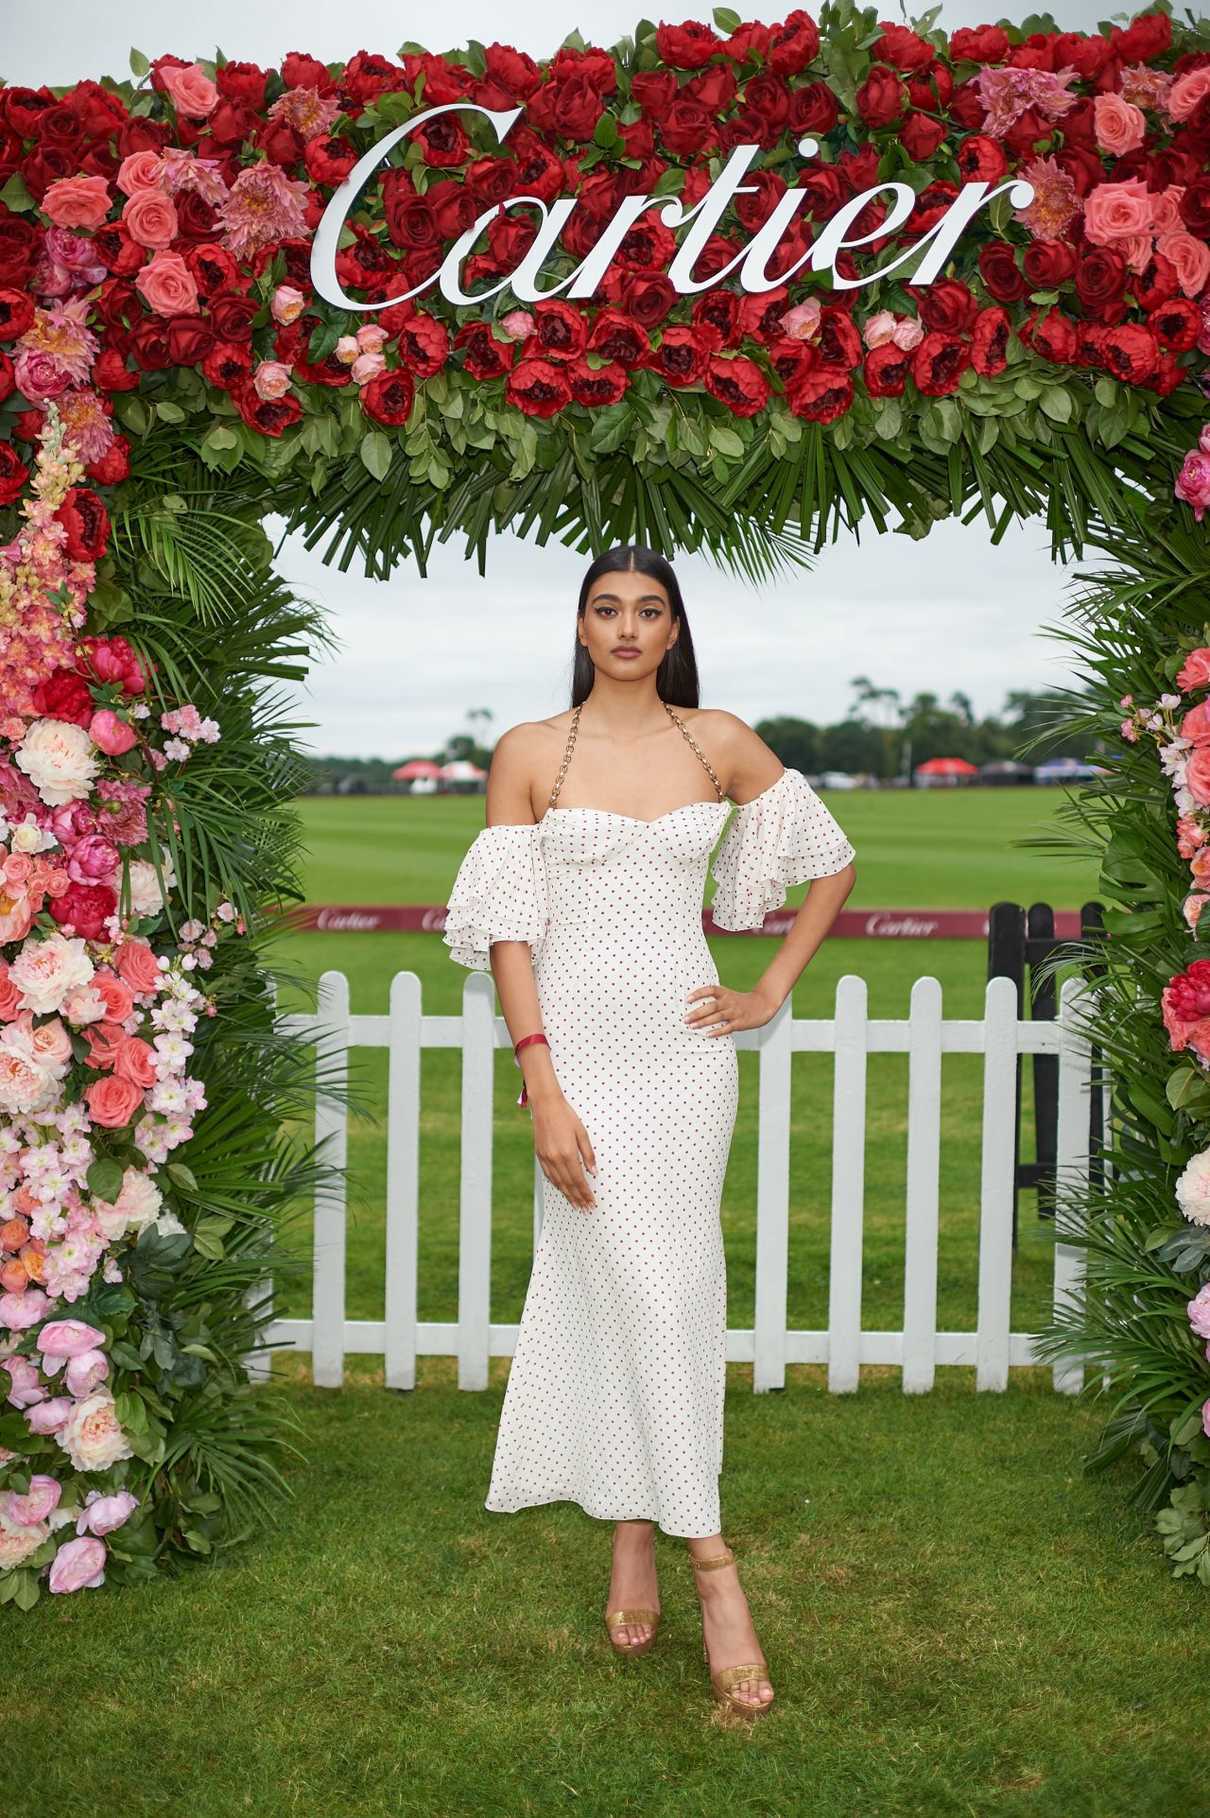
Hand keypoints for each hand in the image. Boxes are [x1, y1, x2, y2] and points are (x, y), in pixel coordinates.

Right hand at [530, 1092, 597, 1210]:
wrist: (546, 1106)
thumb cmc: (566, 1116)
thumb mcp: (582, 1133)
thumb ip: (588, 1154)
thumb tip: (594, 1172)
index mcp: (567, 1153)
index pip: (579, 1180)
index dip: (585, 1193)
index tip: (591, 1202)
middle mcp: (555, 1159)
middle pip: (568, 1185)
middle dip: (577, 1198)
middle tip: (585, 1209)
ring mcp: (546, 1158)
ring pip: (557, 1182)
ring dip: (567, 1195)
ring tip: (575, 1205)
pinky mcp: (540, 1155)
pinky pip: (548, 1175)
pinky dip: (556, 1185)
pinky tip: (562, 1190)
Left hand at [683, 980, 780, 1036]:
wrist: (763, 1005)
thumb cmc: (740, 1002)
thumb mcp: (728, 996)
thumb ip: (714, 1000)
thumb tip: (694, 1006)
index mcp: (725, 993)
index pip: (710, 989)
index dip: (698, 993)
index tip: (687, 999)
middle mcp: (729, 1001)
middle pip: (711, 1005)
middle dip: (697, 1012)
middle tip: (685, 1019)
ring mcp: (735, 1012)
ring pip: (718, 1016)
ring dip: (704, 1022)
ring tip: (692, 1026)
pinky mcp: (740, 1022)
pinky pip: (727, 1027)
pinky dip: (717, 1031)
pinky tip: (708, 1035)